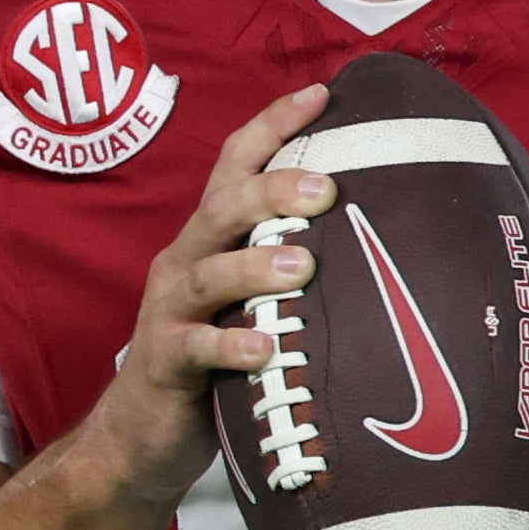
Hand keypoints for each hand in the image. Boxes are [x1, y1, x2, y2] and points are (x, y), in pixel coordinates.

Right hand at [80, 85, 333, 503]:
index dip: (273, 125)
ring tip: (300, 265)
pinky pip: (194, 349)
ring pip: (206, 273)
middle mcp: (187, 261)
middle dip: (272, 191)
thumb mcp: (252, 299)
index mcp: (212, 238)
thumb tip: (387, 232)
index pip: (236, 165)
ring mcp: (171, 312)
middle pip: (223, 208)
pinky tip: (263, 349)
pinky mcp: (164, 365)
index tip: (323, 93)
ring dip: (253, 265)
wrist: (141, 436)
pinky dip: (229, 346)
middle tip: (326, 189)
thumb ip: (295, 262)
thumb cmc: (217, 358)